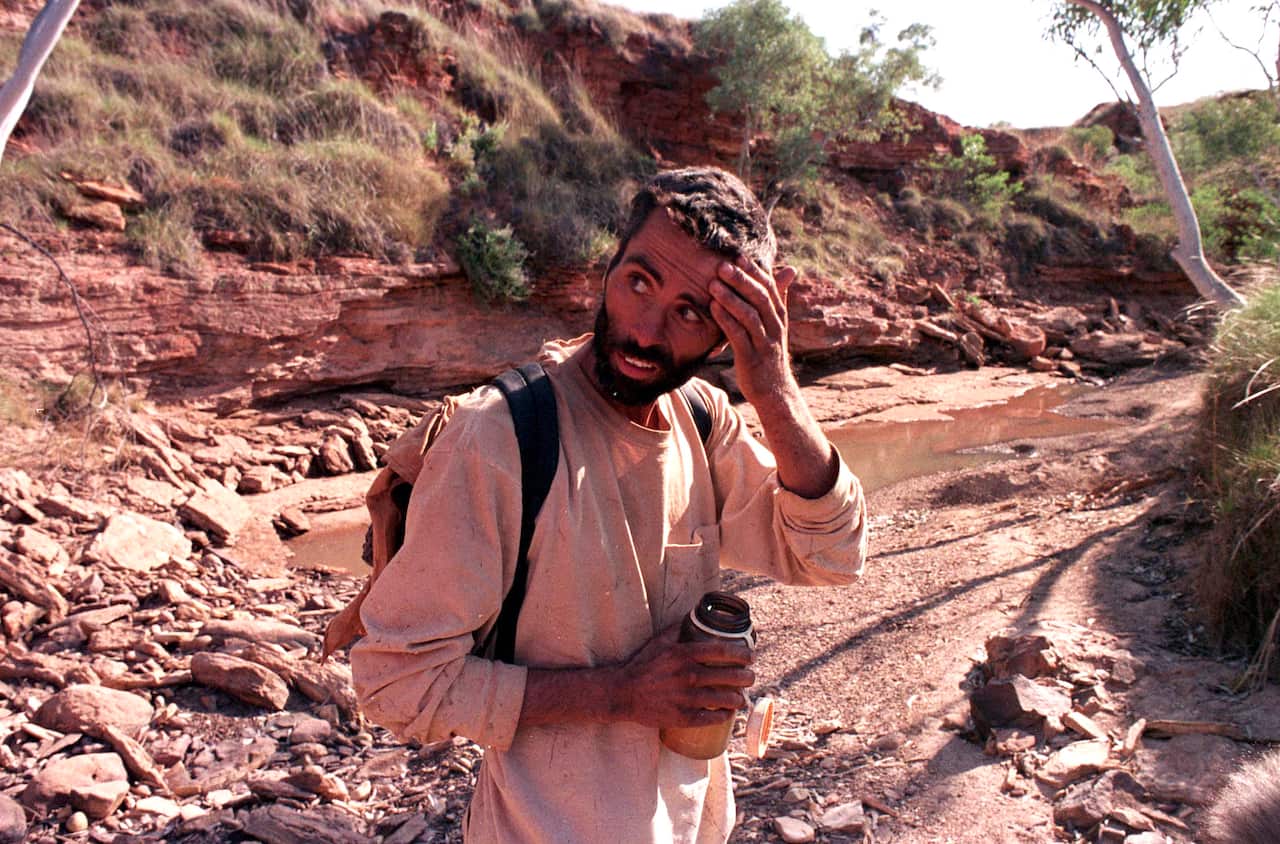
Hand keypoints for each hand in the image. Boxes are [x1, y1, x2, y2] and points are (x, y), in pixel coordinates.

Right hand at [616, 624, 754, 728]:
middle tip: (750, 678)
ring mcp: (686, 698)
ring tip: (741, 698)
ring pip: (723, 699)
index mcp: (683, 654)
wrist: (623, 693)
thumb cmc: (643, 665)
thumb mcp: (659, 642)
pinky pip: (710, 718)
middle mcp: (687, 676)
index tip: (751, 656)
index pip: (721, 651)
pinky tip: (727, 713)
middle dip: (746, 678)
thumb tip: (694, 615)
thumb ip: (678, 628)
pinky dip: (723, 715)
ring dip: (738, 699)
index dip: (741, 653)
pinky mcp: (682, 717)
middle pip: (728, 676)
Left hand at [708, 257, 798, 412]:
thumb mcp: (775, 325)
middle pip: (760, 298)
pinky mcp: (752, 359)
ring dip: (731, 298)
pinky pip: (739, 336)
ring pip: (750, 315)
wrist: (774, 391)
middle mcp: (775, 327)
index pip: (769, 287)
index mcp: (779, 316)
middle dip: (741, 280)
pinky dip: (726, 321)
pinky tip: (713, 309)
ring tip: (713, 284)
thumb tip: (789, 269)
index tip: (738, 255)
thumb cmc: (768, 353)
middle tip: (722, 266)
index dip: (754, 271)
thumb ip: (777, 298)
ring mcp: (765, 343)